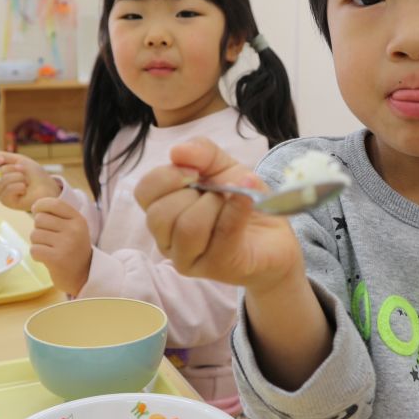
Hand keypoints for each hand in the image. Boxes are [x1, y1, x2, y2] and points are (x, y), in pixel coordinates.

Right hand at [0, 151, 60, 210]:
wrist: (48, 187)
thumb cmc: (35, 175)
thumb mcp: (19, 160)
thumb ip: (3, 156)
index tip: (1, 160)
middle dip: (11, 169)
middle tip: (23, 171)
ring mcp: (1, 194)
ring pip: (1, 181)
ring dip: (18, 177)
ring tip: (26, 181)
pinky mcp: (7, 202)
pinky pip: (7, 190)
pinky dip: (19, 186)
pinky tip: (25, 189)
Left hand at [29, 197, 91, 294]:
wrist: (83, 276)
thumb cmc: (73, 250)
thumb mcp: (74, 229)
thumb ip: (58, 216)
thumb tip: (36, 207)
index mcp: (78, 220)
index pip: (55, 203)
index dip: (41, 205)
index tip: (37, 210)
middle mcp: (74, 230)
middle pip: (40, 219)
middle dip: (39, 229)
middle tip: (49, 240)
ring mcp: (66, 244)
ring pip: (34, 235)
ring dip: (37, 243)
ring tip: (49, 250)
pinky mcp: (56, 259)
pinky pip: (34, 249)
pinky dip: (36, 255)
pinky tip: (47, 259)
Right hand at [134, 137, 303, 294]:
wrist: (274, 234)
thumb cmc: (239, 200)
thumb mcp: (221, 166)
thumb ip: (200, 152)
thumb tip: (177, 151)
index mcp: (162, 211)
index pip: (143, 193)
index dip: (166, 177)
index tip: (194, 171)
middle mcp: (167, 240)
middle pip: (160, 214)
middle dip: (193, 193)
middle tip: (216, 192)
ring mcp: (189, 259)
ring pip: (187, 228)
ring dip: (214, 205)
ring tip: (231, 200)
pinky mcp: (217, 267)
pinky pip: (222, 235)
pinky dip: (236, 210)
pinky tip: (247, 198)